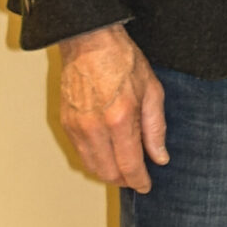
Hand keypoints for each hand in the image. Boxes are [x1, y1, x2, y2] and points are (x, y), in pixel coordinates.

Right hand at [57, 24, 167, 191]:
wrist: (89, 41)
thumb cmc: (122, 60)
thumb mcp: (152, 91)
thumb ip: (155, 128)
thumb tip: (159, 157)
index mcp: (120, 119)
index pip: (129, 166)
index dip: (139, 181)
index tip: (146, 185)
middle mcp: (95, 127)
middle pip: (107, 173)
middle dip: (124, 180)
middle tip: (136, 176)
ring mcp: (77, 126)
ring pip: (91, 166)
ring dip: (107, 172)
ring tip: (122, 166)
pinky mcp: (66, 122)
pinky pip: (80, 152)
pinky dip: (94, 159)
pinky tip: (107, 152)